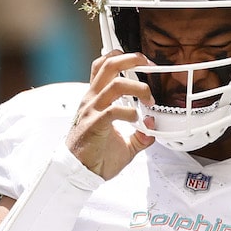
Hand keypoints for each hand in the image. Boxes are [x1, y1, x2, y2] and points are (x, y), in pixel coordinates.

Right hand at [65, 50, 153, 179]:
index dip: (124, 58)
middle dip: (132, 59)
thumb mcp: (124, 143)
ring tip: (149, 99)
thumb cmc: (94, 156)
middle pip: (109, 65)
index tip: (143, 63)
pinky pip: (114, 110)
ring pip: (115, 84)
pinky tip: (136, 120)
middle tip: (148, 65)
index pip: (104, 66)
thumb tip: (152, 125)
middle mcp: (92, 100)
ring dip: (138, 88)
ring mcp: (92, 110)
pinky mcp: (94, 124)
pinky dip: (130, 113)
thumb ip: (140, 134)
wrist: (78, 172)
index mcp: (96, 98)